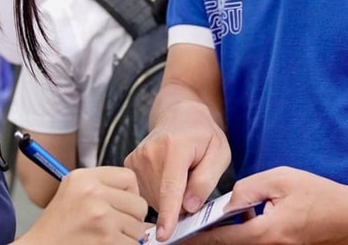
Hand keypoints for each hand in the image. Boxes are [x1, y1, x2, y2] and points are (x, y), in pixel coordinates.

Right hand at [19, 167, 148, 244]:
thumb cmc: (57, 225)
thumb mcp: (73, 191)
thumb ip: (103, 187)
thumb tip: (140, 201)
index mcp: (84, 178)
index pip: (129, 178)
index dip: (131, 193)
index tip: (123, 204)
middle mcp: (93, 193)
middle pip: (139, 203)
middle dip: (133, 218)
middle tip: (117, 225)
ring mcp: (101, 217)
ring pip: (139, 227)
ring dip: (128, 236)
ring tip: (107, 236)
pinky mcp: (107, 239)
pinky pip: (133, 243)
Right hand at [125, 100, 230, 240]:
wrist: (179, 115)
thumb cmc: (203, 135)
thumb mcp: (219, 153)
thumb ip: (206, 180)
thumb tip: (189, 207)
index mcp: (174, 146)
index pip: (171, 187)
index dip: (168, 213)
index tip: (164, 234)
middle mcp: (150, 151)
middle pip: (163, 197)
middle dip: (180, 202)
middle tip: (191, 179)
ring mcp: (136, 158)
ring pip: (153, 198)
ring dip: (168, 197)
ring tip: (179, 174)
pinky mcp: (129, 164)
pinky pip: (144, 193)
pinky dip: (157, 192)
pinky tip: (166, 176)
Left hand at [181, 167, 347, 244]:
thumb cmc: (320, 195)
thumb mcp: (280, 179)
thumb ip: (248, 189)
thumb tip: (225, 200)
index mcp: (266, 232)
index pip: (221, 238)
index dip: (195, 236)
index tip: (176, 235)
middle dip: (205, 239)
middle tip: (183, 233)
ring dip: (223, 237)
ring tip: (201, 229)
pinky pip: (254, 243)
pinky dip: (240, 235)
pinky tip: (236, 223)